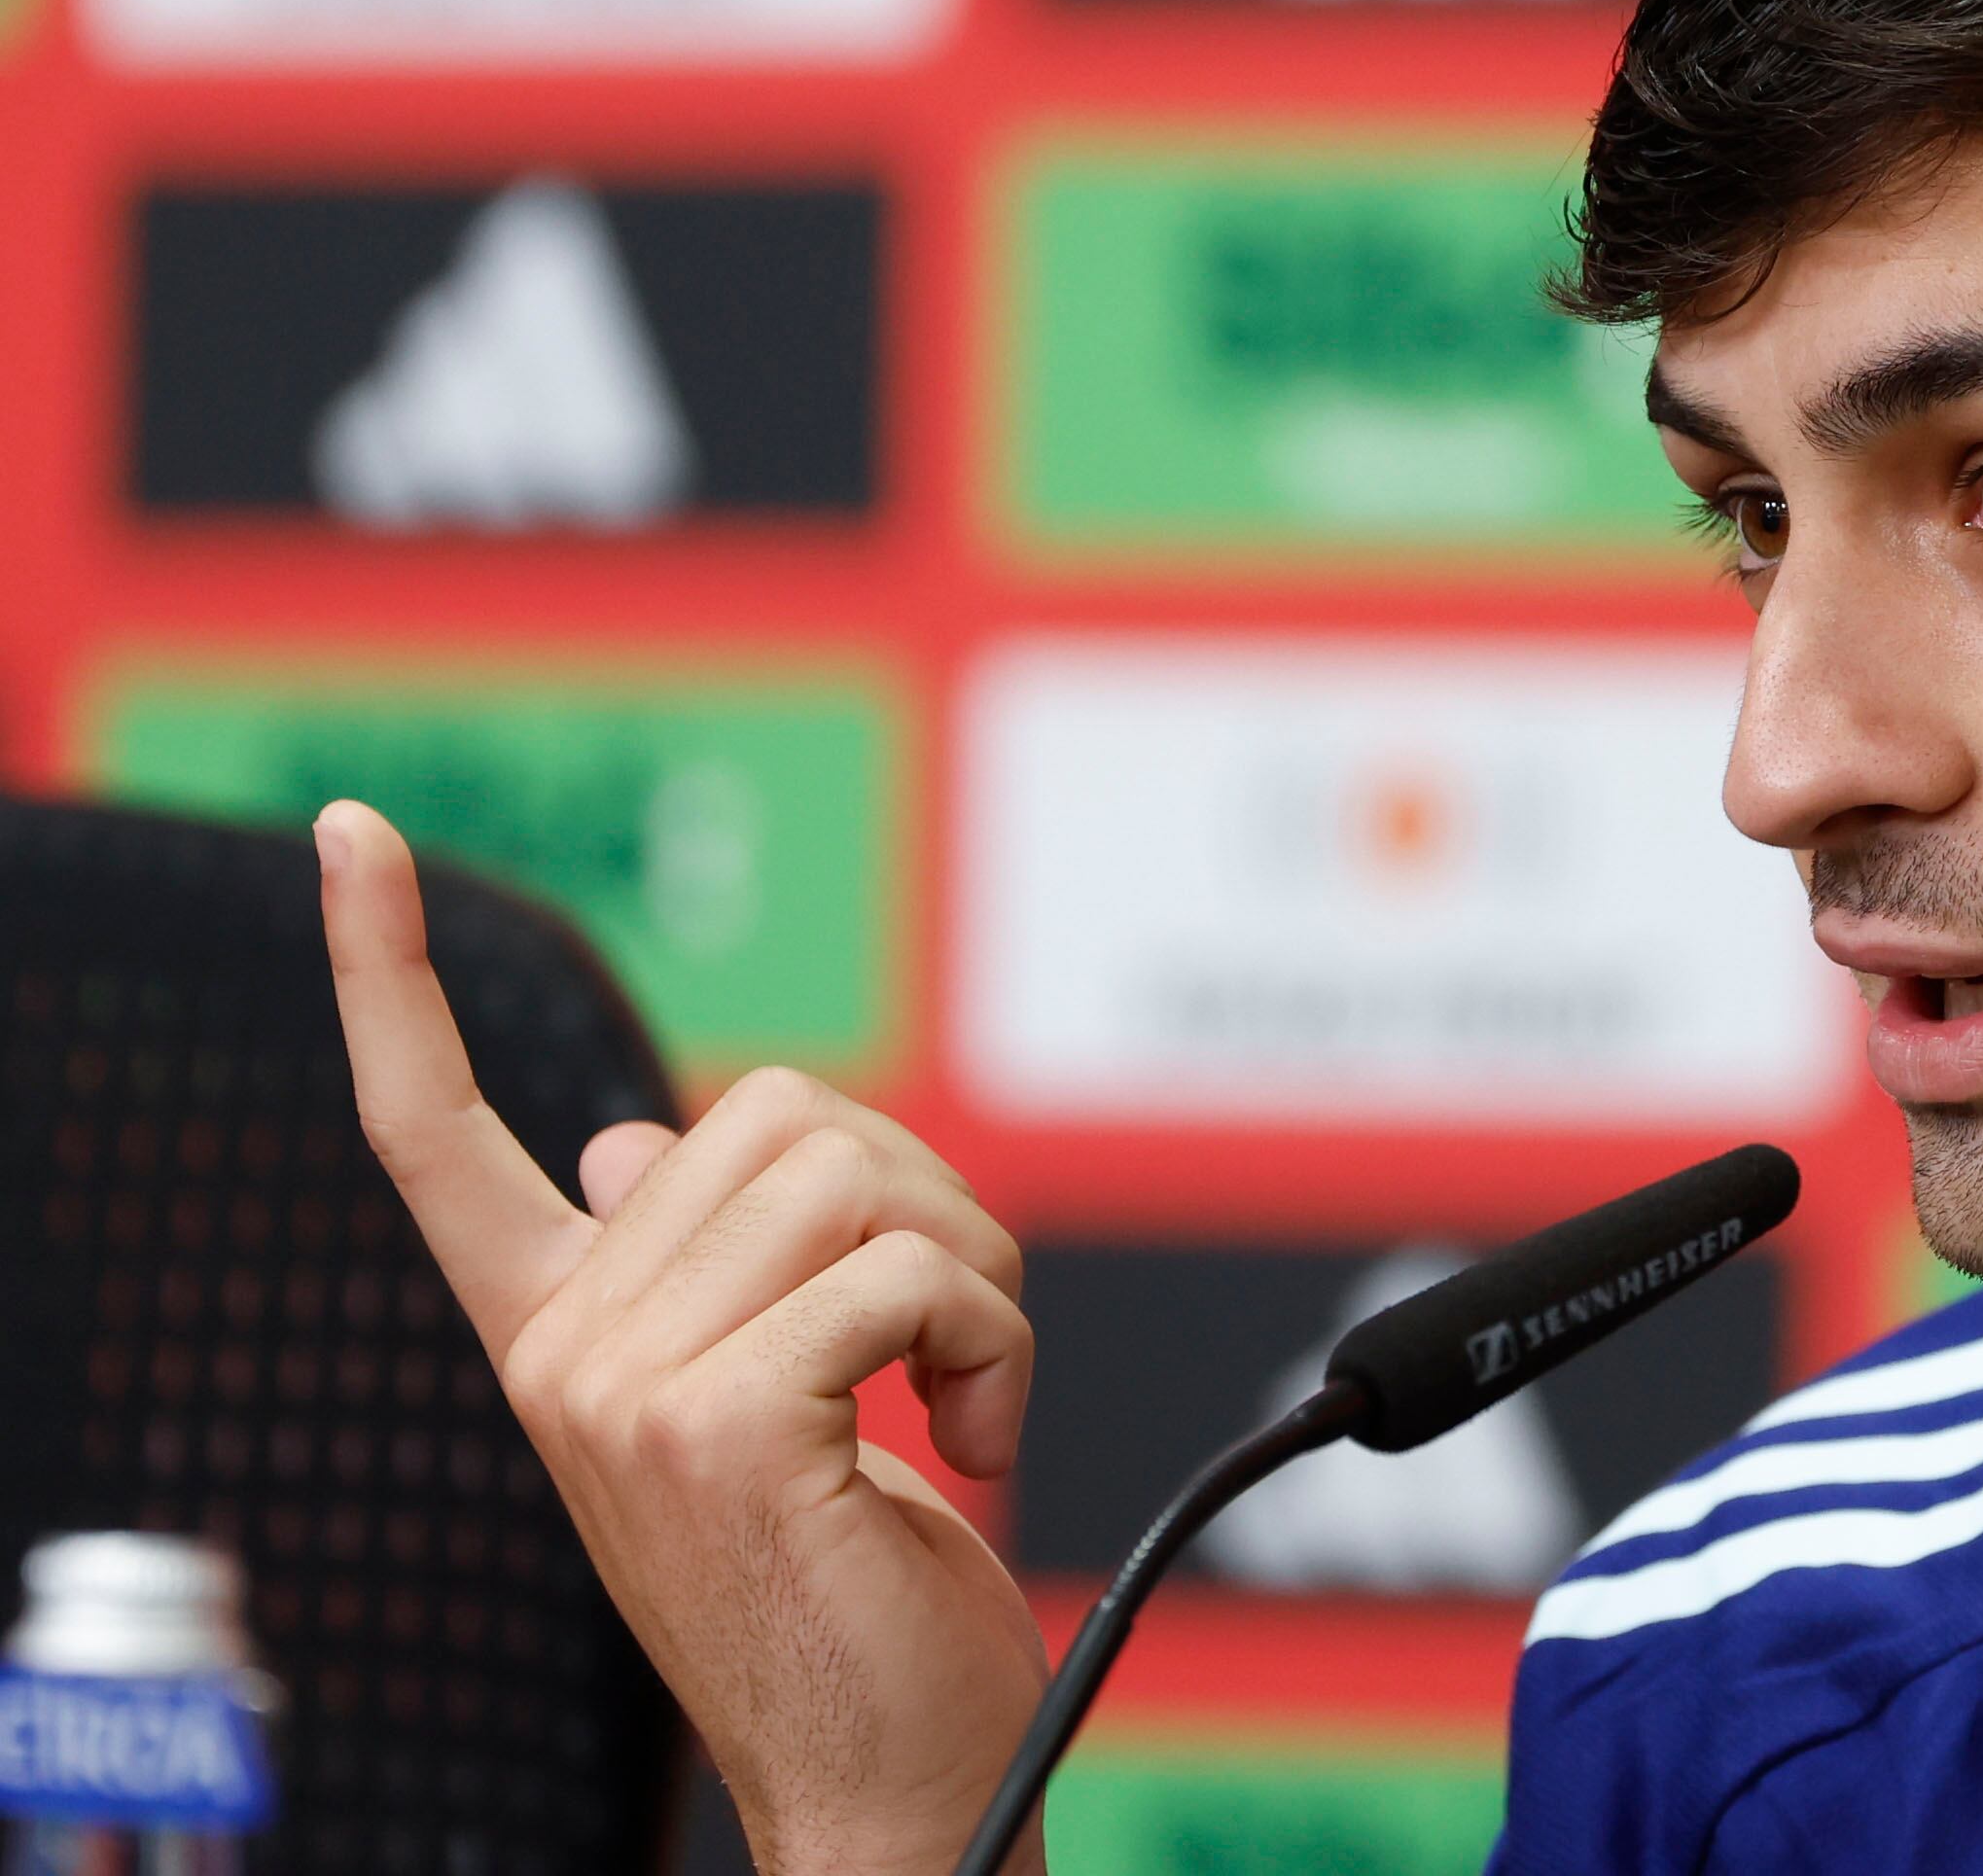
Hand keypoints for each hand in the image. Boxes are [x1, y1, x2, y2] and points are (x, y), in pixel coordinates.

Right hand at [317, 800, 1049, 1875]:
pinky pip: (912, 1271)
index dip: (385, 974)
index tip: (354, 837)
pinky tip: (970, 1447)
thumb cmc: (845, 1591)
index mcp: (555, 1331)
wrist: (883, 1779)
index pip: (431, 1131)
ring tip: (959, 1398)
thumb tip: (630, 1141)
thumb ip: (698, 1274)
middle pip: (783, 1116)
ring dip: (975, 1274)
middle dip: (924, 1207)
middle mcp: (560, 1349)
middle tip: (943, 1350)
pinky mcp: (718, 1423)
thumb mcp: (762, 1409)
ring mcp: (621, 1388)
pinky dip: (993, 1342)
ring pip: (859, 1176)